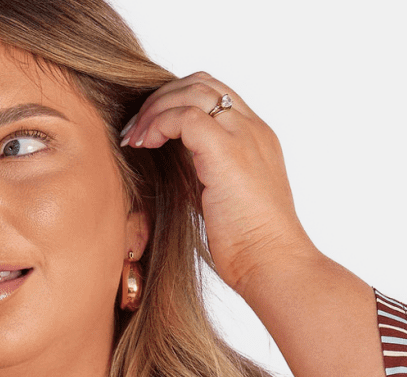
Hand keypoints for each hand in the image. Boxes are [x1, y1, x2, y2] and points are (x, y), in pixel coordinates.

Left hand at [118, 75, 320, 295]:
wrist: (273, 264)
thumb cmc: (249, 247)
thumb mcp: (222, 200)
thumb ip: (202, 174)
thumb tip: (169, 168)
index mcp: (256, 138)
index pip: (214, 95)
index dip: (176, 102)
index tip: (149, 131)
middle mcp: (252, 129)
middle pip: (202, 82)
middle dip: (161, 98)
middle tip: (134, 129)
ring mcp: (243, 136)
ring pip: (193, 91)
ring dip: (155, 109)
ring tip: (133, 137)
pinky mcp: (227, 152)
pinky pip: (184, 116)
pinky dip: (158, 124)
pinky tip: (144, 145)